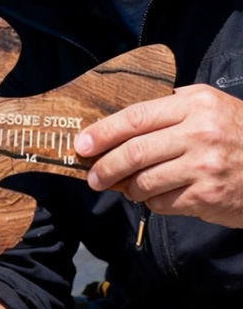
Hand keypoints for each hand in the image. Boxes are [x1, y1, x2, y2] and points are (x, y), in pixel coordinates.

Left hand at [75, 85, 242, 226]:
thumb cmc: (237, 133)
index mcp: (195, 105)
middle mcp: (200, 133)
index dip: (102, 132)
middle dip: (105, 167)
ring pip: (144, 182)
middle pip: (134, 152)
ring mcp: (205, 167)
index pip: (135, 117)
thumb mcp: (209, 107)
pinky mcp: (208, 196)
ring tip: (127, 187)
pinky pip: (162, 203)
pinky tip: (157, 196)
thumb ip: (169, 109)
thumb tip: (115, 125)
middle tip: (92, 177)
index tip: (81, 145)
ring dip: (128, 188)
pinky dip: (152, 202)